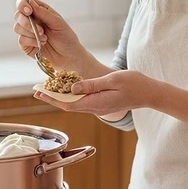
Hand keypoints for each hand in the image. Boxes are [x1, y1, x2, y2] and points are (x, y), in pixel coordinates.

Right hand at [13, 0, 84, 71]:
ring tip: (45, 38)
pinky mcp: (26, 44)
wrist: (69, 57)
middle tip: (41, 29)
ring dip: (31, 33)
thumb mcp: (58, 23)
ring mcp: (28, 32)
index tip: (29, 11)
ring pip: (17, 27)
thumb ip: (43, 13)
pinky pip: (21, 40)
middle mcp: (32, 20)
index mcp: (40, 11)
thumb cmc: (66, 38)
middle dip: (26, 22)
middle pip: (18, 15)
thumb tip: (30, 2)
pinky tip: (41, 44)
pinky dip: (31, 42)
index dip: (22, 4)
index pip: (25, 2)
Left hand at [34, 69, 155, 115]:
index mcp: (96, 103)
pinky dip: (72, 97)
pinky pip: (83, 103)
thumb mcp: (112, 80)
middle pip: (68, 106)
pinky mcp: (102, 105)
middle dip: (52, 98)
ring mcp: (99, 108)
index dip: (51, 99)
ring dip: (61, 98)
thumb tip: (71, 89)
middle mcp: (95, 108)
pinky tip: (67, 90)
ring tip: (48, 89)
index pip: (68, 104)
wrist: (150, 93)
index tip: (38, 92)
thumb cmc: (134, 84)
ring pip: (75, 105)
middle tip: (37, 90)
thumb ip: (91, 85)